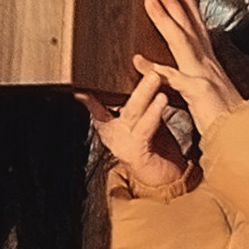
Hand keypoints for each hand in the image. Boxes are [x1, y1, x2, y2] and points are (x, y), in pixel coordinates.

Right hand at [81, 63, 196, 193]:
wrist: (165, 182)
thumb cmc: (156, 150)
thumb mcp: (145, 122)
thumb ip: (142, 103)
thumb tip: (147, 74)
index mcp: (111, 125)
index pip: (99, 104)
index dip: (91, 93)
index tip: (82, 83)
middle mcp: (114, 133)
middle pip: (122, 102)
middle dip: (132, 83)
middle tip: (143, 66)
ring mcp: (124, 143)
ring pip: (133, 112)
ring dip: (144, 93)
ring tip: (154, 77)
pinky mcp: (137, 152)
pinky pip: (144, 129)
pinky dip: (153, 114)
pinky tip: (161, 100)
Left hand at [141, 0, 247, 138]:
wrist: (244, 141)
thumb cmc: (228, 124)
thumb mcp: (209, 99)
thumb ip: (191, 86)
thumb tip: (180, 78)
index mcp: (211, 67)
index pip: (199, 31)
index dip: (189, 9)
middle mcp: (209, 67)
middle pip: (189, 28)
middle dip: (174, 3)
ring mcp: (205, 77)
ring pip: (182, 41)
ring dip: (165, 19)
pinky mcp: (199, 93)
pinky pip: (174, 79)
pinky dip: (156, 70)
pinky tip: (139, 61)